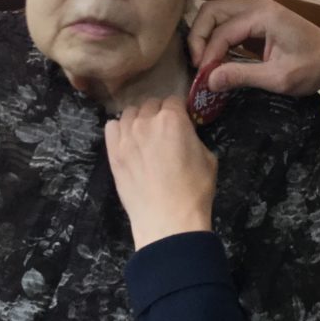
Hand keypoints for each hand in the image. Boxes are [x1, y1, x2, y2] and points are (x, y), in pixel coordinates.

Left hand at [105, 97, 216, 249]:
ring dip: (139, 119)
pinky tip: (128, 141)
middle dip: (159, 114)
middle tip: (165, 132)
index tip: (182, 122)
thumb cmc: (194, 190)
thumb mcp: (208, 157)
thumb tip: (185, 135)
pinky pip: (111, 127)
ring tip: (145, 136)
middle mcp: (146, 121)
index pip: (174, 100)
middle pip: (150, 105)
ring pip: (129, 113)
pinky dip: (120, 129)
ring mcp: (126, 136)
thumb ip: (193, 137)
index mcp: (172, 119)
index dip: (179, 110)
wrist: (167, 220)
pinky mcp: (112, 152)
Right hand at [187, 0, 319, 96]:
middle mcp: (256, 6)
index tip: (203, 79)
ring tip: (203, 63)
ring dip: (204, 37)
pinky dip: (215, 38)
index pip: (222, 31)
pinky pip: (226, 23)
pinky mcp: (256, 19)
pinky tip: (214, 59)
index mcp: (263, 15)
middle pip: (211, 11)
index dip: (208, 55)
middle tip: (197, 66)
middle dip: (198, 38)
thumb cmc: (313, 67)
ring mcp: (256, 10)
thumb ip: (241, 76)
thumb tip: (208, 80)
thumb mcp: (278, 78)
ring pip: (215, 14)